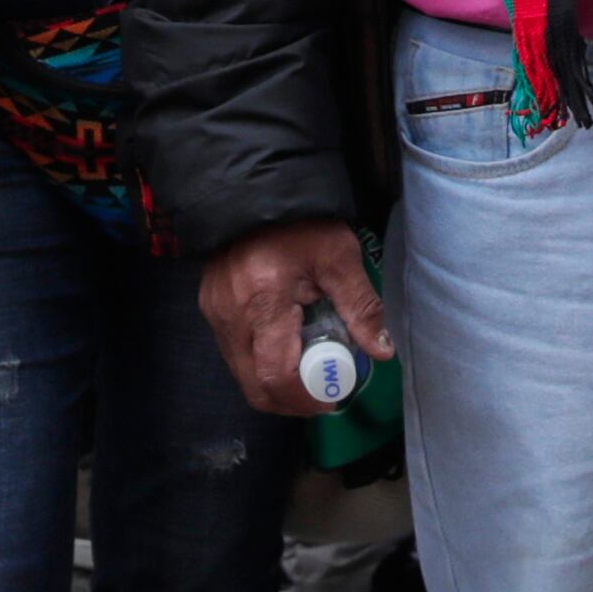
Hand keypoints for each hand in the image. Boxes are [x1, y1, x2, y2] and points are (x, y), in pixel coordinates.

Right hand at [200, 219, 389, 418]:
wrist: (256, 190)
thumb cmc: (301, 222)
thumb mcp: (339, 256)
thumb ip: (361, 306)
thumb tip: (382, 352)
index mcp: (262, 303)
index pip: (276, 376)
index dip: (305, 399)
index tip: (332, 397)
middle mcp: (230, 316)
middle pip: (255, 387)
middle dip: (291, 401)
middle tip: (321, 393)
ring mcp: (215, 314)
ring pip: (242, 374)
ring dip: (275, 383)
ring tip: (307, 367)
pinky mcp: (210, 309)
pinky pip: (235, 354)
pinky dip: (261, 362)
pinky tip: (285, 346)